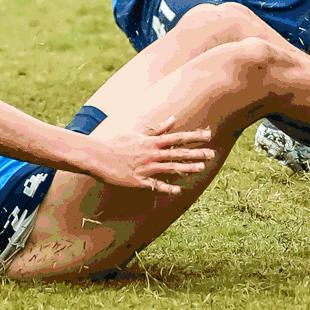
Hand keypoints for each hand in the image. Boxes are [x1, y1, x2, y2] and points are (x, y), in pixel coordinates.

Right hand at [86, 123, 217, 193]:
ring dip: (187, 168)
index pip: (177, 137)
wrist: (97, 155)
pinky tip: (179, 190)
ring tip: (202, 168)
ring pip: (170, 168)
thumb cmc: (116, 142)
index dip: (194, 136)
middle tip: (212, 154)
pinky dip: (167, 188)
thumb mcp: (137, 132)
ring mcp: (145, 167)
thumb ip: (158, 128)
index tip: (208, 135)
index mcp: (151, 141)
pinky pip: (155, 185)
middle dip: (196, 153)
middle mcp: (151, 154)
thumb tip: (173, 119)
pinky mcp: (138, 181)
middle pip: (178, 153)